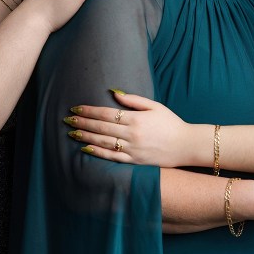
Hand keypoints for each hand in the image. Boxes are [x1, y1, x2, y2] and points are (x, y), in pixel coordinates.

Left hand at [67, 90, 193, 168]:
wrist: (186, 145)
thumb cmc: (171, 123)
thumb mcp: (154, 106)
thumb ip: (133, 99)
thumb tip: (114, 92)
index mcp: (136, 119)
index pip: (107, 113)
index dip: (90, 110)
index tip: (76, 107)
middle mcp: (132, 134)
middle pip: (101, 127)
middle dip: (83, 122)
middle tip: (67, 119)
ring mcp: (132, 149)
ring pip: (103, 142)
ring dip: (86, 136)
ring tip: (72, 132)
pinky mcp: (134, 161)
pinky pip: (112, 157)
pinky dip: (97, 152)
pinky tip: (85, 148)